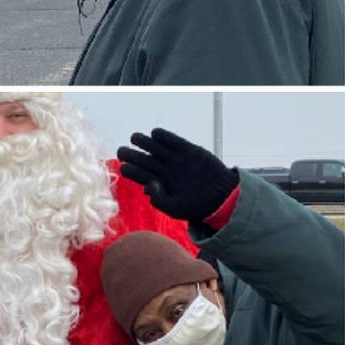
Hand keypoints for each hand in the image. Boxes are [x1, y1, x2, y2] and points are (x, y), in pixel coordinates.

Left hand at [117, 128, 237, 219]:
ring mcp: (175, 159)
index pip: (137, 174)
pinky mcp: (188, 150)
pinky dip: (163, 136)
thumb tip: (148, 185)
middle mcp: (163, 169)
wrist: (222, 198)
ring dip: (143, 141)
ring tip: (135, 138)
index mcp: (157, 183)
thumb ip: (160, 200)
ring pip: (154, 147)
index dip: (129, 169)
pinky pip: (172, 140)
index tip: (124, 167)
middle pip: (142, 159)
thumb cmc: (197, 206)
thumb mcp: (176, 209)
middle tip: (121, 151)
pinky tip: (156, 134)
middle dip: (129, 154)